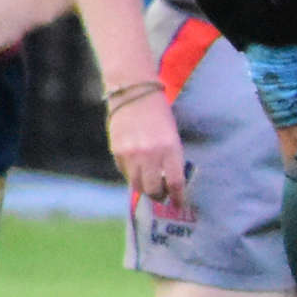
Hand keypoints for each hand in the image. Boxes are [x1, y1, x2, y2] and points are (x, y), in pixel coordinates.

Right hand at [105, 90, 187, 212]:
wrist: (134, 93)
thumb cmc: (158, 113)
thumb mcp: (172, 135)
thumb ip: (170, 158)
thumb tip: (168, 182)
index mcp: (170, 149)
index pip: (175, 183)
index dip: (178, 197)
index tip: (179, 204)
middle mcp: (151, 154)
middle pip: (154, 189)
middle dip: (159, 196)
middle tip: (162, 195)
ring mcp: (132, 154)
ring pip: (137, 185)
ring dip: (144, 189)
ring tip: (149, 185)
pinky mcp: (117, 152)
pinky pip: (125, 173)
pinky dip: (131, 175)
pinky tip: (136, 169)